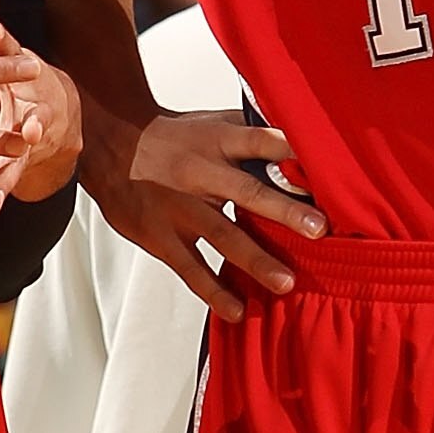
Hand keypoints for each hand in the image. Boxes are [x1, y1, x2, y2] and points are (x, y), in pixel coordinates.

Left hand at [0, 23, 80, 223]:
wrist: (55, 113)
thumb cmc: (8, 77)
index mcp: (24, 82)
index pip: (18, 63)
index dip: (9, 49)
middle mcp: (30, 117)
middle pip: (30, 125)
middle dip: (29, 132)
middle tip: (28, 134)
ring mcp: (21, 149)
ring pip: (12, 167)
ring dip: (3, 184)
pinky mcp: (7, 170)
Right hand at [86, 108, 326, 319]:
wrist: (111, 146)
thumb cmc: (172, 138)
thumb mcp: (212, 122)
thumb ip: (253, 131)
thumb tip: (303, 138)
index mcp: (218, 141)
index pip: (258, 140)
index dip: (288, 151)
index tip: (322, 167)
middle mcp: (202, 174)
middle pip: (247, 190)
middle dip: (284, 211)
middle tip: (318, 230)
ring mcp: (182, 209)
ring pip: (222, 236)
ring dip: (255, 261)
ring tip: (285, 283)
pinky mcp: (162, 238)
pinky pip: (191, 269)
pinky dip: (214, 291)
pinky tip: (237, 310)